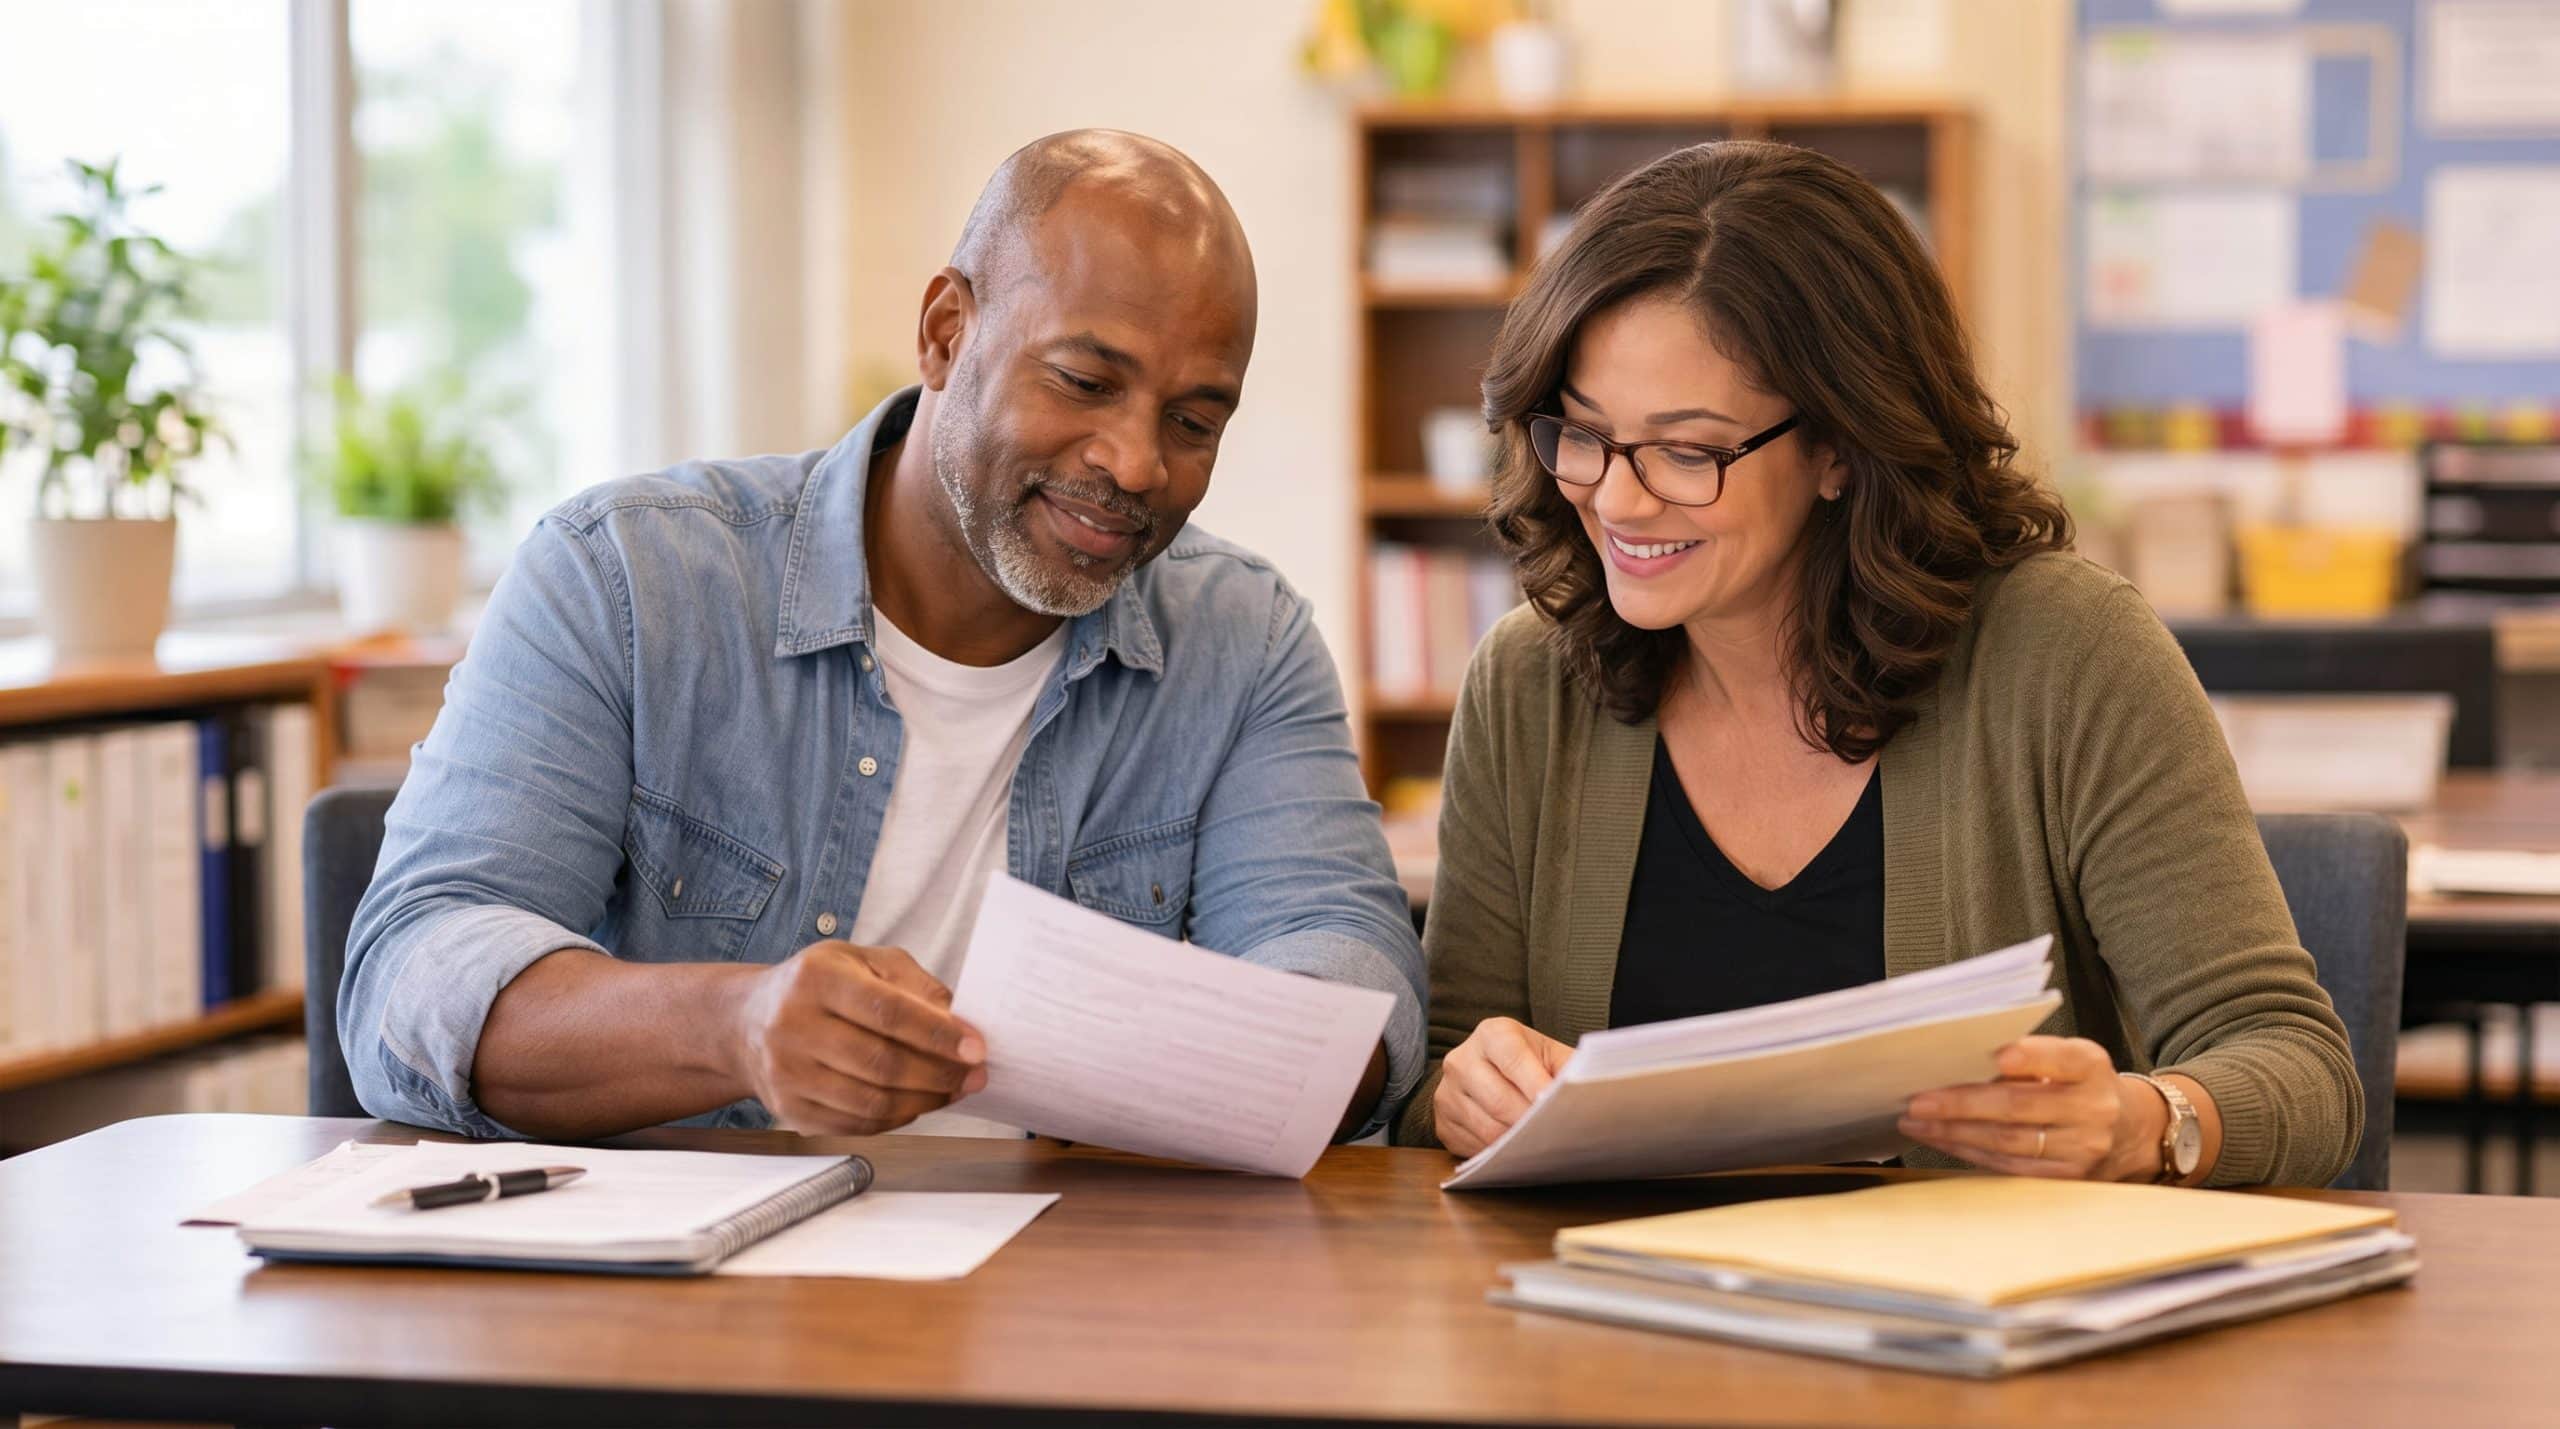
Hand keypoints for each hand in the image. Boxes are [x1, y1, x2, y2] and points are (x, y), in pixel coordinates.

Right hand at [727, 941, 987, 1134]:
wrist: (746, 1022)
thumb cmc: (818, 987)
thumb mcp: (861, 962)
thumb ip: (912, 983)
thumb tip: (958, 1020)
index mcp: (817, 978)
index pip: (887, 1011)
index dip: (937, 1034)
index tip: (976, 1047)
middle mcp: (794, 1025)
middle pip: (882, 1063)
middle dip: (940, 1073)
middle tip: (976, 1074)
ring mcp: (787, 1073)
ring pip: (871, 1100)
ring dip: (925, 1100)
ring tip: (954, 1089)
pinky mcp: (789, 1109)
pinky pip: (856, 1124)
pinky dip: (896, 1118)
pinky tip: (917, 1103)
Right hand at [1434, 1017, 1572, 1157]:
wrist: (1487, 1069)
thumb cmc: (1527, 1062)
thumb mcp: (1550, 1054)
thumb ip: (1569, 1069)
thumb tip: (1587, 1091)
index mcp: (1492, 1034)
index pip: (1513, 1059)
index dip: (1536, 1085)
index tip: (1555, 1105)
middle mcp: (1462, 1060)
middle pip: (1498, 1101)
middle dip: (1530, 1122)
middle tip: (1555, 1134)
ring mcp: (1447, 1093)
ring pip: (1487, 1129)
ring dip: (1517, 1142)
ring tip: (1540, 1144)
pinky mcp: (1442, 1122)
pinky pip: (1474, 1147)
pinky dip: (1499, 1153)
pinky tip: (1516, 1148)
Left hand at [1898, 1036, 2153, 1180]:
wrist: (2129, 1130)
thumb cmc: (2080, 1084)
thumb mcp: (2069, 1058)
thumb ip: (2028, 1056)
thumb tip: (1960, 1060)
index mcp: (2091, 1067)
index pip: (2059, 1059)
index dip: (2028, 1057)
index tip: (1994, 1056)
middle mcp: (2092, 1108)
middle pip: (2019, 1106)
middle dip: (1961, 1104)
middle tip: (1918, 1101)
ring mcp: (2082, 1148)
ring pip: (2008, 1142)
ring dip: (1955, 1132)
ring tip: (1916, 1122)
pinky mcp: (2068, 1177)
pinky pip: (2010, 1167)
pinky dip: (1970, 1153)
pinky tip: (1943, 1140)